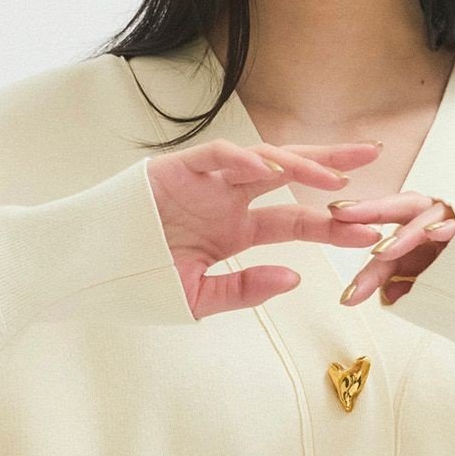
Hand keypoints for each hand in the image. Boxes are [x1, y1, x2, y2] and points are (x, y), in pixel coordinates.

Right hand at [145, 137, 385, 317]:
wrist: (78, 274)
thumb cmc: (131, 286)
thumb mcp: (196, 299)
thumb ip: (244, 289)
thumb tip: (294, 276)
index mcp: (234, 230)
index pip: (295, 221)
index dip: (333, 225)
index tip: (372, 232)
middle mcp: (224, 201)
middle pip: (288, 176)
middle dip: (331, 167)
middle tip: (376, 158)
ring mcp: (201, 183)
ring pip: (259, 159)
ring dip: (297, 164)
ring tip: (333, 179)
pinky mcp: (172, 170)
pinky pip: (212, 156)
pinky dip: (239, 159)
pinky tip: (268, 169)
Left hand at [325, 193, 454, 304]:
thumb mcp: (433, 291)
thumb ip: (408, 288)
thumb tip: (387, 294)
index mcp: (413, 238)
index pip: (381, 244)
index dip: (362, 269)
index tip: (343, 291)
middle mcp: (429, 222)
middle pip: (395, 211)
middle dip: (367, 211)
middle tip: (338, 215)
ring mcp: (453, 220)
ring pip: (422, 218)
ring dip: (403, 235)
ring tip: (382, 251)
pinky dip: (445, 227)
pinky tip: (433, 235)